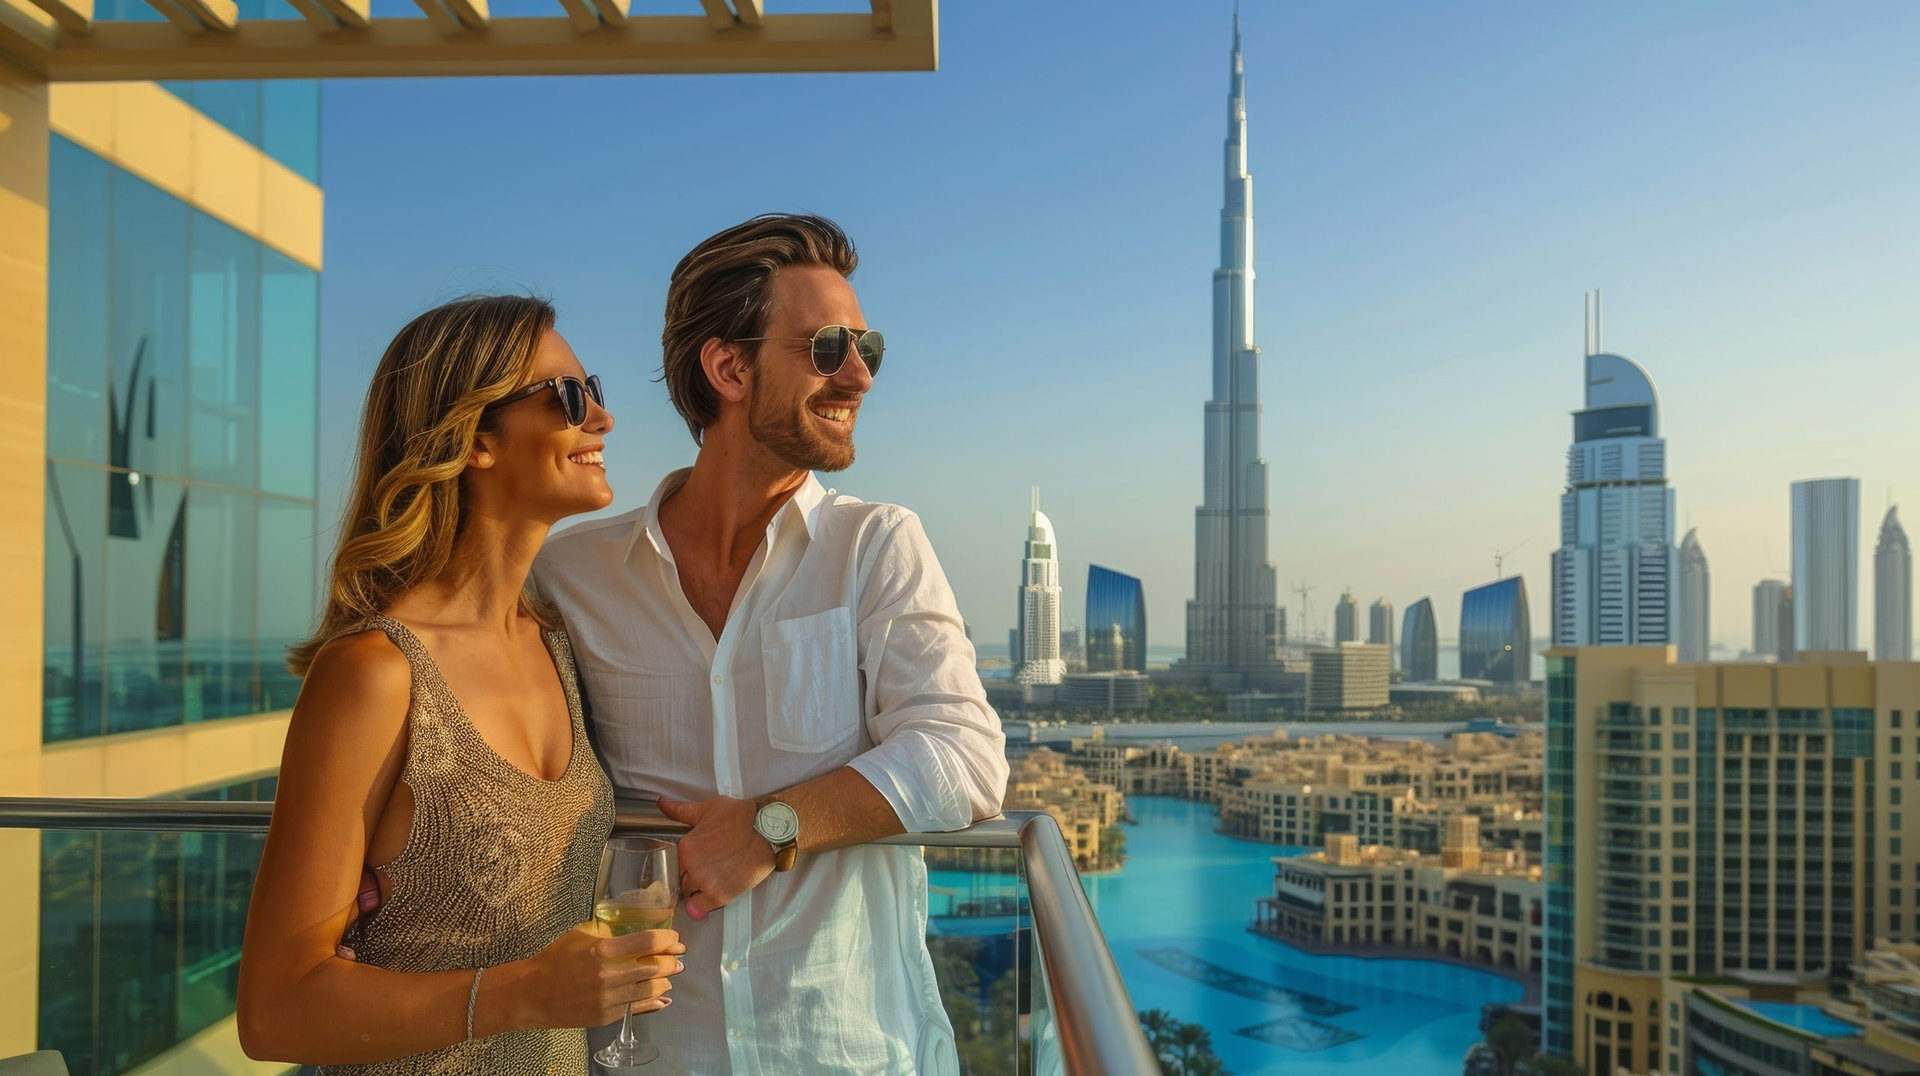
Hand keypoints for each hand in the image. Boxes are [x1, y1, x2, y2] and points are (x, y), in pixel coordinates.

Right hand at [515, 923, 684, 1029]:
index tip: (675, 938)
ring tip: (672, 975)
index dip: (668, 939)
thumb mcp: (581, 934)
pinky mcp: (606, 1016)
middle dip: (673, 960)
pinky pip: (638, 1008)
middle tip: (679, 956)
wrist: (531, 994)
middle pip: (656, 966)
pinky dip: (654, 1001)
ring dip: (666, 980)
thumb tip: (633, 932)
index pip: (649, 942)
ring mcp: (609, 999)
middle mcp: (609, 975)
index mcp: (603, 950)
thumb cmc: (554, 960)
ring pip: (651, 989)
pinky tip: (663, 997)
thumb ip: (608, 933)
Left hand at [657, 796, 775, 920]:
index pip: (674, 867)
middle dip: (692, 880)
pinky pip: (703, 909)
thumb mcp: (707, 809)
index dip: (684, 867)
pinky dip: (706, 904)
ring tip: (713, 883)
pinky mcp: (721, 895)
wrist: (766, 830)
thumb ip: (680, 811)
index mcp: (685, 848)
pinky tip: (717, 892)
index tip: (694, 866)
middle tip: (707, 873)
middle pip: (682, 883)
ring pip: (691, 897)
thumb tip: (662, 803)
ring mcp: (706, 883)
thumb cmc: (738, 817)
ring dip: (699, 893)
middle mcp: (692, 867)